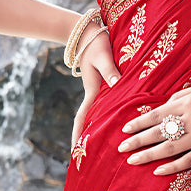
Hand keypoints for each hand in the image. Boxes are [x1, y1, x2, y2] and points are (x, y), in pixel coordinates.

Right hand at [70, 23, 121, 149]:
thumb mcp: (103, 56)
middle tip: (87, 158)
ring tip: (103, 147)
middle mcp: (95, 94)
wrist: (87, 32)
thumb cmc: (97, 42)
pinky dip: (106, 115)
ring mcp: (99, 90)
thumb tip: (115, 84)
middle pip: (89, 121)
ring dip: (97, 128)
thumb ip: (110, 70)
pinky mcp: (105, 83)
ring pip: (97, 114)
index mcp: (93, 91)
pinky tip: (114, 122)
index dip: (79, 134)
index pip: (83, 118)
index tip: (75, 150)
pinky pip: (106, 104)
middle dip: (87, 138)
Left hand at [117, 86, 190, 175]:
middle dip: (138, 141)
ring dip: (149, 155)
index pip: (157, 115)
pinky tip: (157, 171)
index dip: (139, 123)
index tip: (125, 129)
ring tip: (132, 160)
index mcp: (187, 103)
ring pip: (170, 148)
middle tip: (121, 148)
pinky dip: (173, 167)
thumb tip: (160, 109)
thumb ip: (178, 99)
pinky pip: (189, 160)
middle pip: (159, 132)